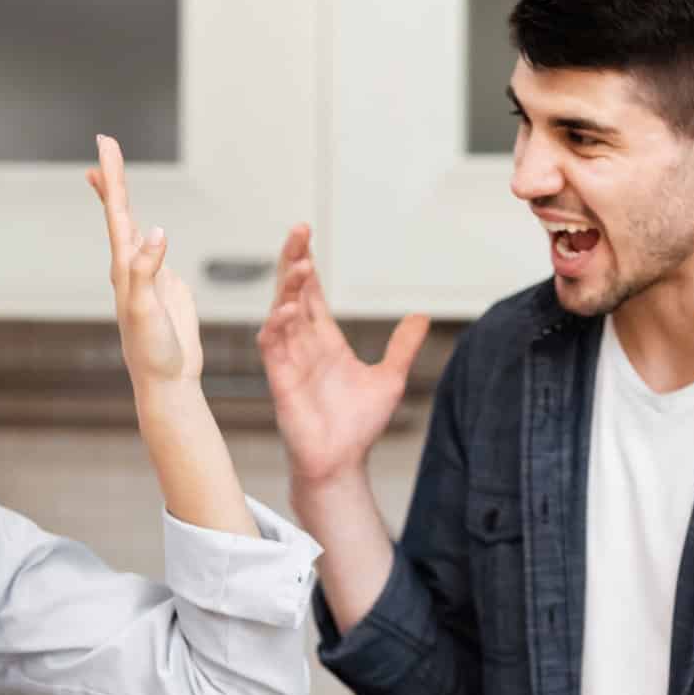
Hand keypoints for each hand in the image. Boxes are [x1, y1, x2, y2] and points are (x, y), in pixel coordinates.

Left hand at [86, 135, 200, 384]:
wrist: (167, 380)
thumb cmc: (153, 352)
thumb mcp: (147, 311)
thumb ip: (146, 272)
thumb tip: (154, 231)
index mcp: (125, 269)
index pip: (118, 214)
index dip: (113, 178)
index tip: (104, 146)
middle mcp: (131, 267)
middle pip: (121, 213)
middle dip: (114, 177)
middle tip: (105, 142)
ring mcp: (148, 275)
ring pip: (132, 228)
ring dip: (122, 200)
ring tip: (111, 175)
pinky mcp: (166, 285)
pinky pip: (153, 249)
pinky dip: (147, 230)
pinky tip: (146, 229)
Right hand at [259, 225, 429, 486]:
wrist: (343, 463)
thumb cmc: (357, 426)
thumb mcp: (390, 377)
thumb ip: (401, 346)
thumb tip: (420, 317)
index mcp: (325, 342)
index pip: (311, 294)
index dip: (306, 265)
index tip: (305, 234)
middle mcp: (304, 346)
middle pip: (292, 293)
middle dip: (293, 261)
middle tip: (298, 231)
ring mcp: (290, 362)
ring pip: (281, 314)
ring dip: (287, 288)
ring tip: (299, 263)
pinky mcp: (281, 381)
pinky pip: (273, 347)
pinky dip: (277, 326)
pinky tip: (288, 308)